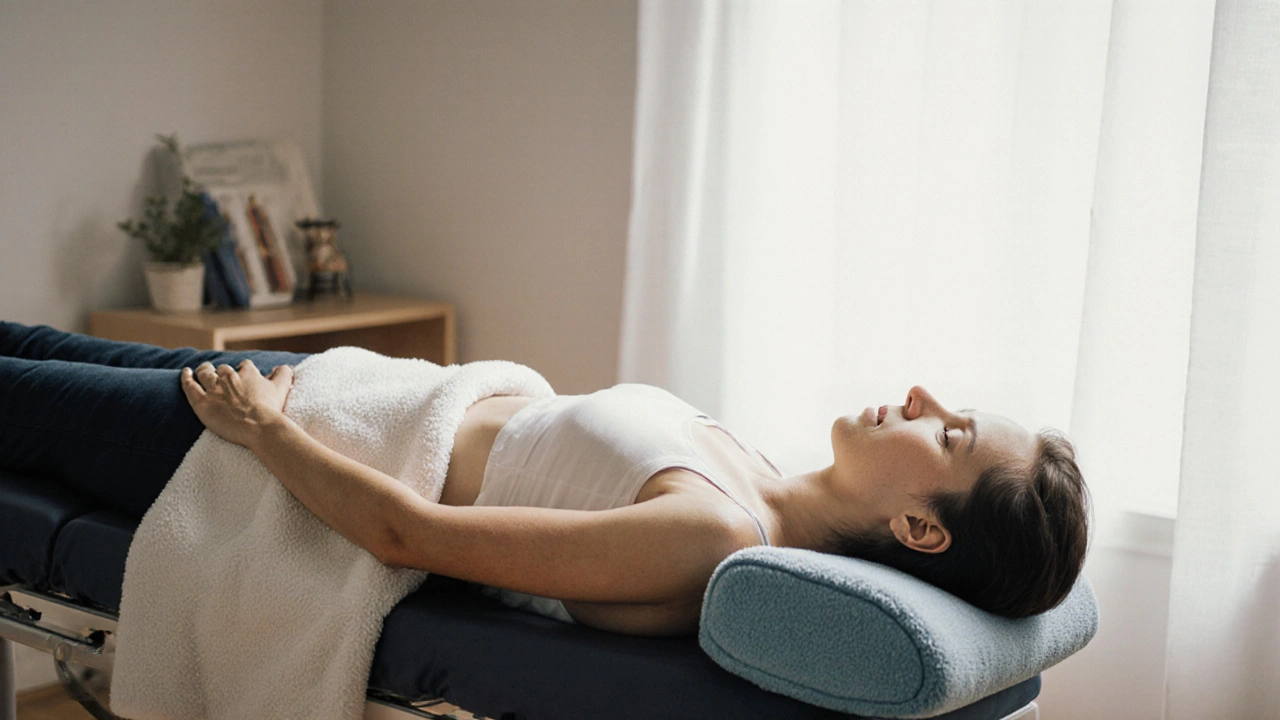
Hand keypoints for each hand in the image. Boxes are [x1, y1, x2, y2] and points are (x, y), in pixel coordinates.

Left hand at [180, 359, 294, 448]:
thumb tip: (286, 367)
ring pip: (205, 374)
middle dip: (222, 371)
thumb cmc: (271, 408)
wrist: (258, 425)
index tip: (243, 376)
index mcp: (247, 372)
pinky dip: (186, 377)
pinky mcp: (202, 402)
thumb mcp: (281, 387)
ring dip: (204, 370)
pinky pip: (189, 386)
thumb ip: (283, 374)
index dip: (243, 371)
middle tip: (221, 375)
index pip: (244, 366)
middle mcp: (228, 376)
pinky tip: (185, 373)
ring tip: (203, 370)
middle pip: (222, 369)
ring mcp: (214, 389)